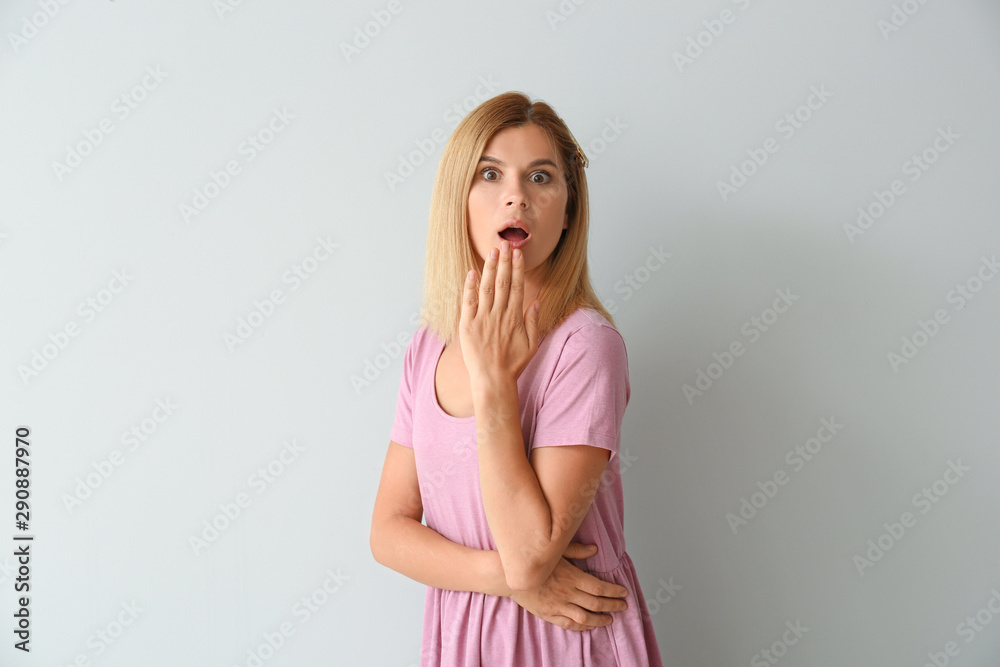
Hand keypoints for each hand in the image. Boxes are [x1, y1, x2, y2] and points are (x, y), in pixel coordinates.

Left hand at [459, 240, 540, 385]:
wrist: (493, 380)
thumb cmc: (513, 364)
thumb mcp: (531, 345)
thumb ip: (533, 322)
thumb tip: (536, 303)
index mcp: (515, 318)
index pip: (517, 287)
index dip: (517, 269)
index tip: (517, 254)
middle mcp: (499, 315)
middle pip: (502, 283)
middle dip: (504, 262)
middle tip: (504, 244)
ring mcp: (482, 319)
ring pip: (486, 288)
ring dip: (489, 269)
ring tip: (492, 252)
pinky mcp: (468, 325)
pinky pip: (468, 302)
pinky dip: (470, 287)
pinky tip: (472, 273)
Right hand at [508, 542, 629, 631]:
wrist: (508, 575)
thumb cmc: (533, 560)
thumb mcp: (555, 551)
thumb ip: (576, 550)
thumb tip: (594, 549)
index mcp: (571, 577)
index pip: (599, 587)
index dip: (614, 591)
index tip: (623, 592)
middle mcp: (567, 593)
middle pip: (596, 603)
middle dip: (613, 605)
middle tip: (623, 606)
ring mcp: (558, 606)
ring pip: (585, 617)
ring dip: (600, 619)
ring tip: (610, 619)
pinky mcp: (549, 614)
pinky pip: (569, 624)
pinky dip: (582, 626)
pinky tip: (590, 625)